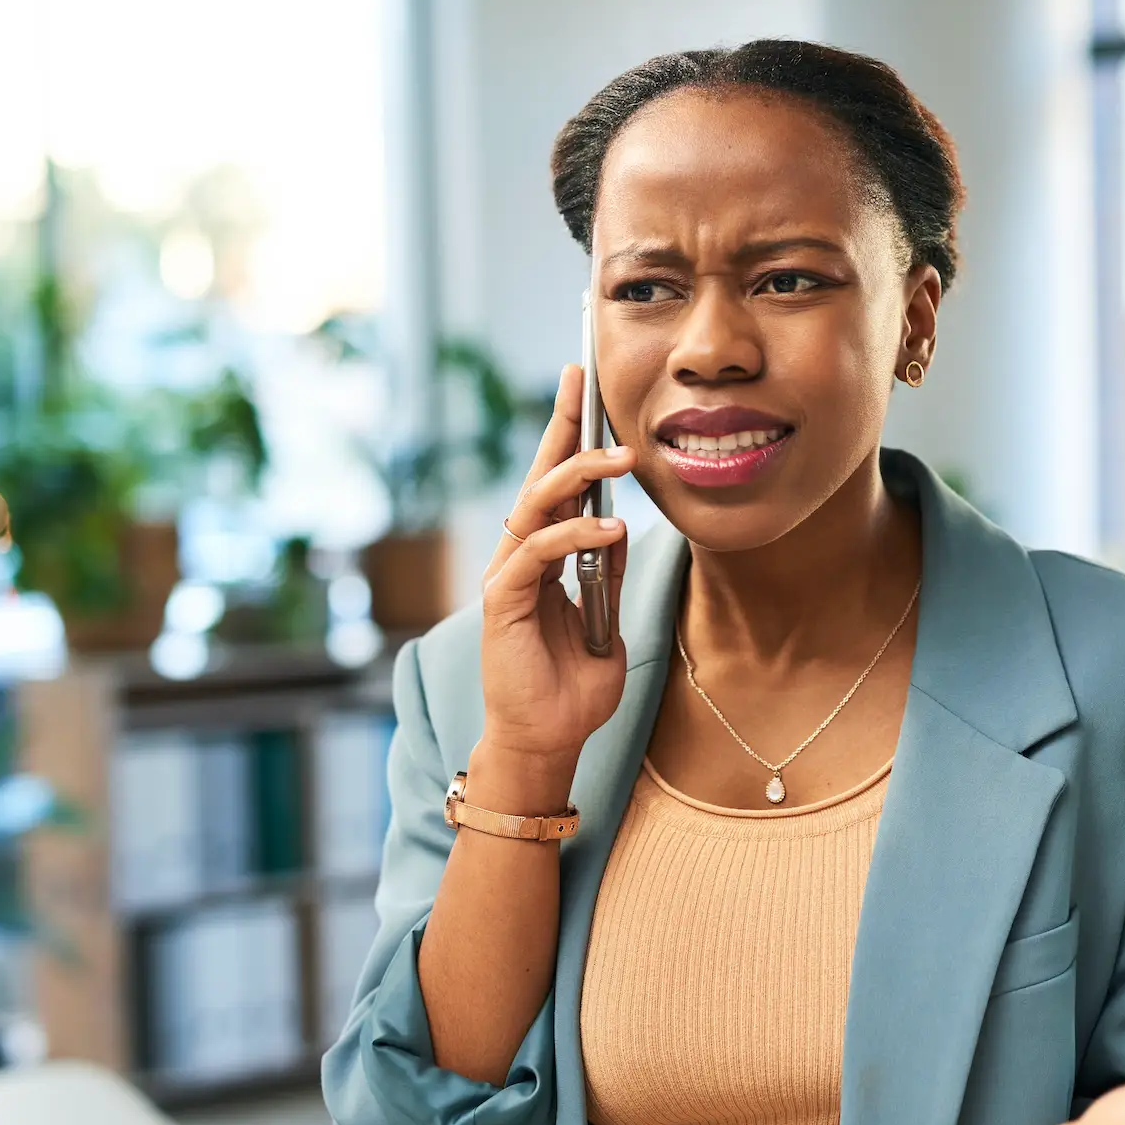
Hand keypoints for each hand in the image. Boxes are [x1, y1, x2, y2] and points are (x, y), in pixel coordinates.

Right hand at [477, 364, 639, 776]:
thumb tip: (619, 527)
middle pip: (538, 476)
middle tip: (587, 384)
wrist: (548, 739)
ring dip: (580, 475)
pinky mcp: (501, 602)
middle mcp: (518, 556)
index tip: (583, 384)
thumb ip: (607, 574)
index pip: (555, 482)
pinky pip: (537, 553)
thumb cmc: (573, 686)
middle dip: (562, 427)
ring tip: (623, 457)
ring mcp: (506, 576)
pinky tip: (608, 529)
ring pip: (536, 505)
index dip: (567, 433)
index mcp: (543, 555)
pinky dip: (574, 536)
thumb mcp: (607, 618)